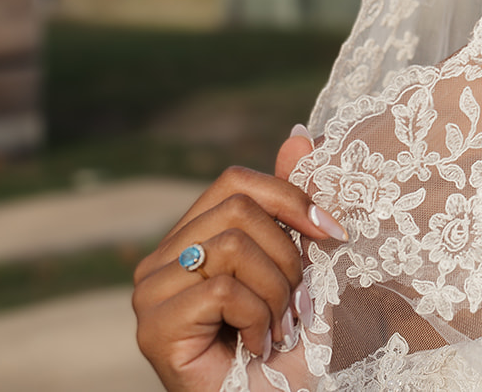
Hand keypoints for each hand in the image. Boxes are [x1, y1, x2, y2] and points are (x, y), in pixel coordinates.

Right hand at [132, 129, 336, 391]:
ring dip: (276, 293)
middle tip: (296, 303)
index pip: (235, 182)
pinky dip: (259, 319)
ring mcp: (149, 293)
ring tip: (277, 328)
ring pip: (231, 248)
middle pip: (236, 211)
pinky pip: (223, 290)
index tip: (332, 232)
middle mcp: (160, 260)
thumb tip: (301, 133)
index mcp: (191, 238)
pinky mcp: (152, 328)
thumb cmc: (290, 343)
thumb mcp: (300, 264)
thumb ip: (290, 204)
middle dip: (287, 257)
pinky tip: (259, 347)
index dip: (289, 198)